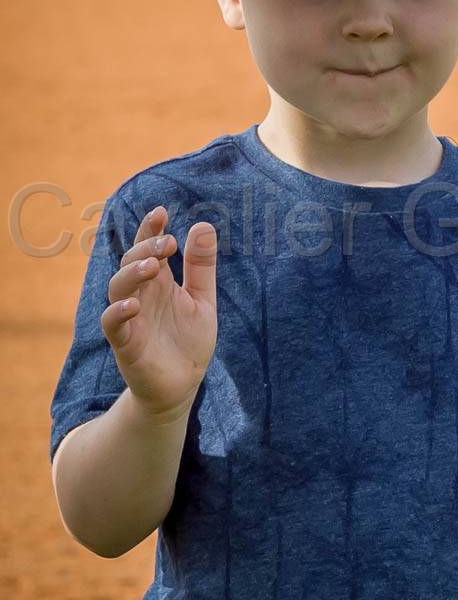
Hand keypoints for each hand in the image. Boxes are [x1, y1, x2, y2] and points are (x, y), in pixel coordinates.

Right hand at [101, 204, 217, 417]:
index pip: (148, 247)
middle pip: (132, 261)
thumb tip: (203, 225)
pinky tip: (133, 305)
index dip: (150, 229)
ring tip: (153, 265)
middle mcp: (141, 295)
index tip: (162, 213)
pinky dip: (118, 313)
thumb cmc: (188, 341)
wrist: (182, 386)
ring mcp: (130, 318)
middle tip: (167, 242)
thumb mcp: (202, 300)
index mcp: (159, 281)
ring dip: (132, 273)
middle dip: (146, 247)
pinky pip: (112, 324)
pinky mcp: (125, 344)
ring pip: (118, 288)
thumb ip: (201, 267)